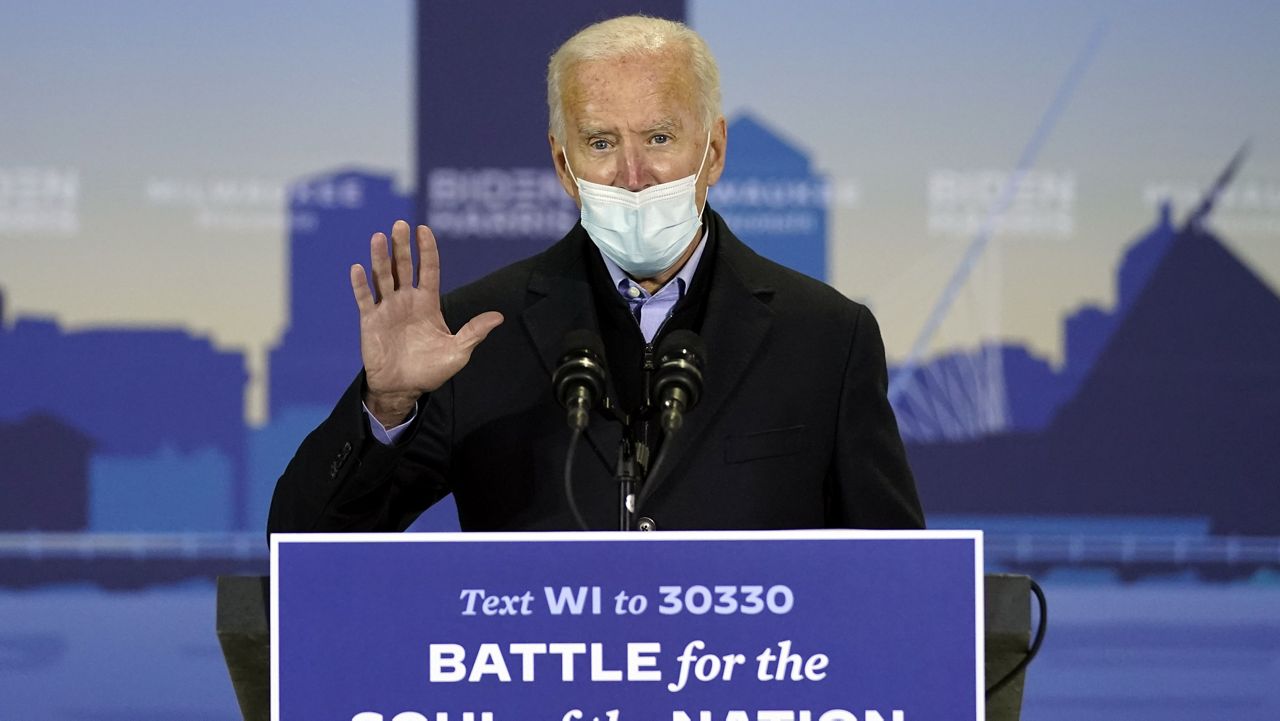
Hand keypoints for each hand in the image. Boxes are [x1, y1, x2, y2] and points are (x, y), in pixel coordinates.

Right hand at [351, 220, 503, 426]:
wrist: (403, 388)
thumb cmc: (431, 370)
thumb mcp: (458, 352)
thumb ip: (474, 332)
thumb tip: (499, 316)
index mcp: (428, 303)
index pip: (429, 270)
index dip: (427, 250)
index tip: (424, 229)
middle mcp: (407, 300)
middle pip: (404, 267)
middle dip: (402, 246)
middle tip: (399, 224)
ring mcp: (387, 309)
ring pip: (382, 277)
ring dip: (379, 258)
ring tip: (378, 237)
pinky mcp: (370, 321)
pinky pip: (364, 299)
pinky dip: (361, 284)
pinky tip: (358, 268)